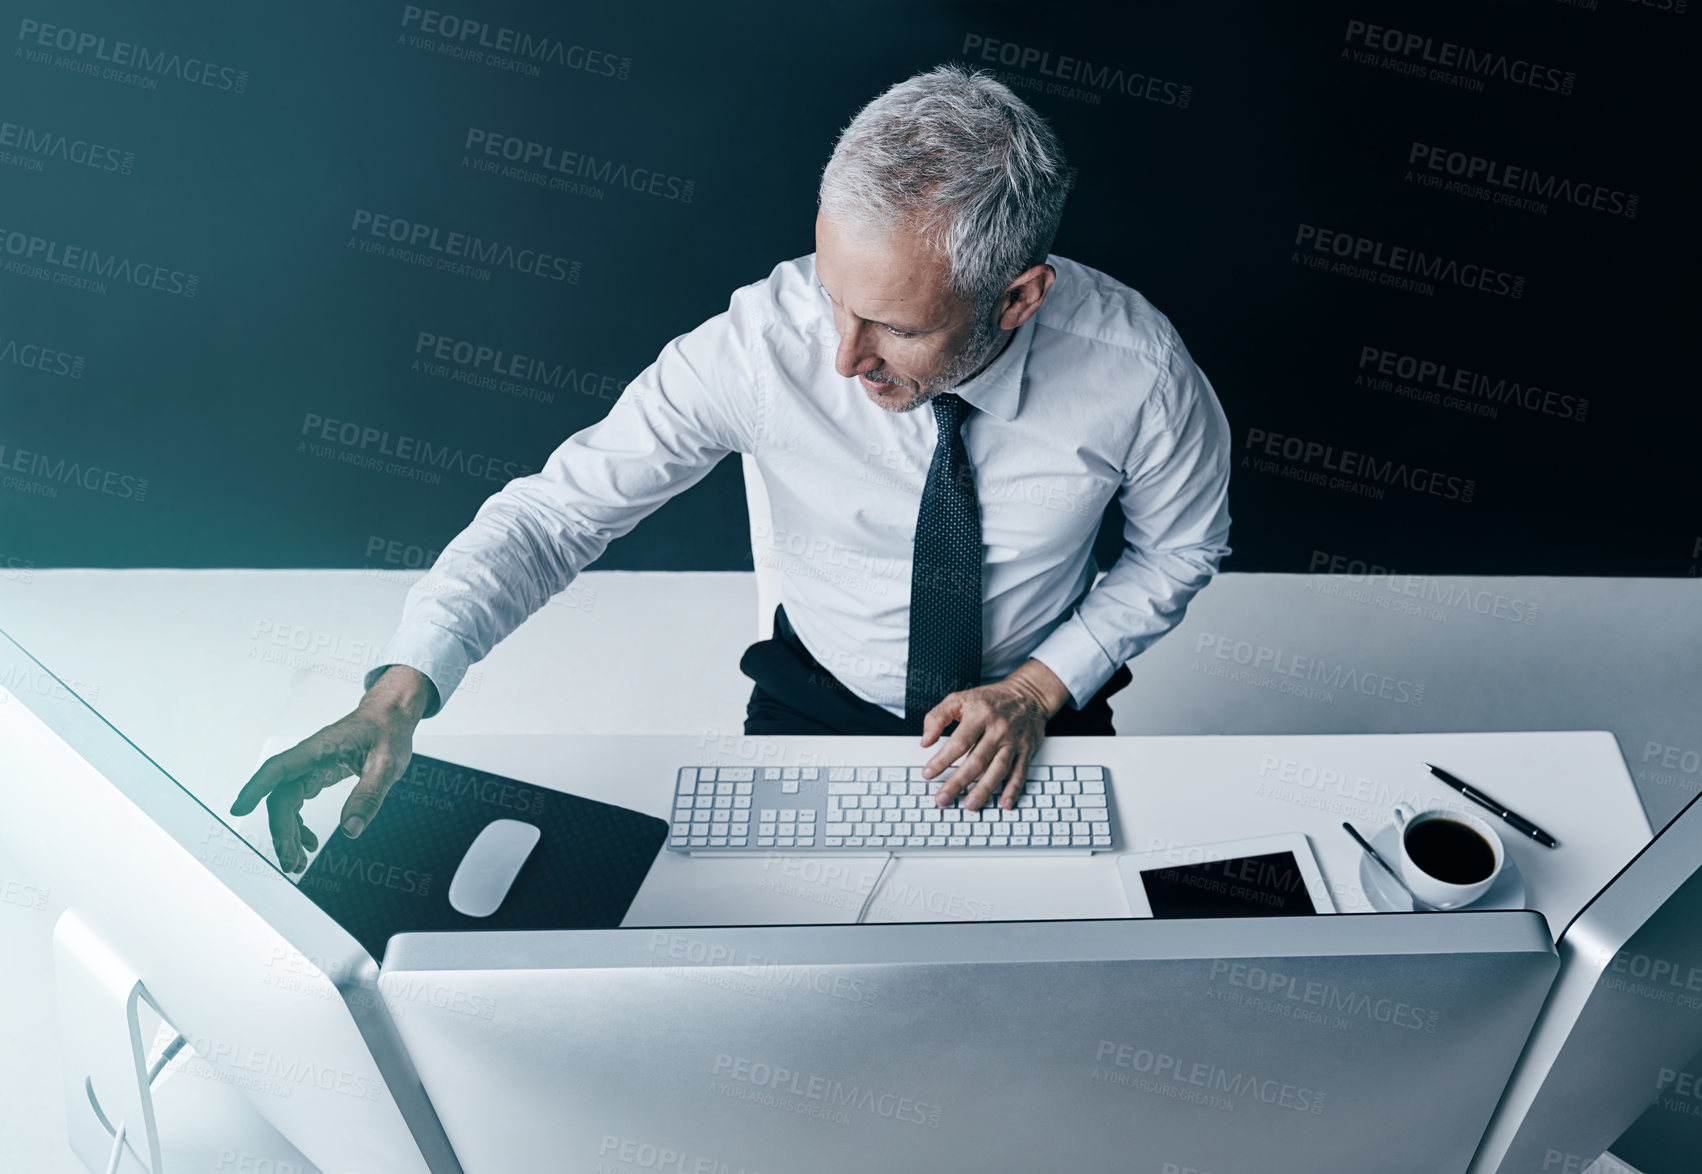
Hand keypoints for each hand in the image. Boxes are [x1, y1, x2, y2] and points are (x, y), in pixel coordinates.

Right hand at [229, 666, 435, 873]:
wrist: (389, 717)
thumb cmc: (387, 733)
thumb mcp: (387, 765)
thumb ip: (369, 795)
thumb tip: (351, 830)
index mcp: (319, 750)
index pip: (278, 769)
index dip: (255, 788)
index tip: (238, 810)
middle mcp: (307, 759)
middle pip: (281, 797)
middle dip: (281, 832)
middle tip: (292, 864)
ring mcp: (309, 767)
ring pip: (286, 803)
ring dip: (288, 833)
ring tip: (298, 863)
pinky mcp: (316, 775)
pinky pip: (297, 802)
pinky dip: (299, 824)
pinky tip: (309, 842)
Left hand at [920, 659, 1071, 810]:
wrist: (1029, 693)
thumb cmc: (991, 699)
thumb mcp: (960, 698)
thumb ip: (938, 716)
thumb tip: (925, 740)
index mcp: (980, 715)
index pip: (959, 742)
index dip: (942, 759)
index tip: (928, 773)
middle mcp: (998, 730)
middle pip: (977, 760)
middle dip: (958, 782)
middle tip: (943, 798)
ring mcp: (1014, 742)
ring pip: (998, 769)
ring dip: (984, 790)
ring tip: (970, 805)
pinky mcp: (1026, 751)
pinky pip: (1020, 772)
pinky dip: (1013, 789)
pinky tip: (1005, 803)